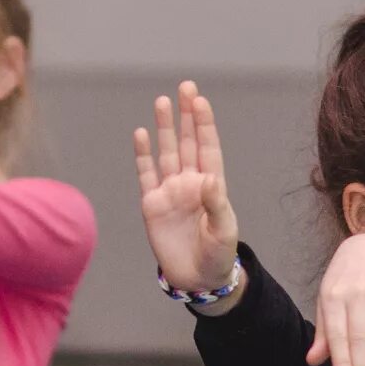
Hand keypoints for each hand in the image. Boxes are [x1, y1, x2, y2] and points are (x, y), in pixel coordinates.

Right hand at [133, 81, 238, 308]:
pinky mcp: (151, 204)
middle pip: (187, 142)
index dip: (204, 124)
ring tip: (162, 102)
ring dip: (165, 128)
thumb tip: (207, 179)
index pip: (207, 147)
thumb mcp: (223, 231)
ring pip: (166, 152)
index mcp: (211, 185)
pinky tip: (141, 134)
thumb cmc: (217, 254)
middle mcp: (189, 182)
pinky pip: (146, 174)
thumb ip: (216, 204)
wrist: (196, 278)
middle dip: (186, 115)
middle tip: (184, 87)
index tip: (200, 101)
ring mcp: (169, 191)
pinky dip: (143, 155)